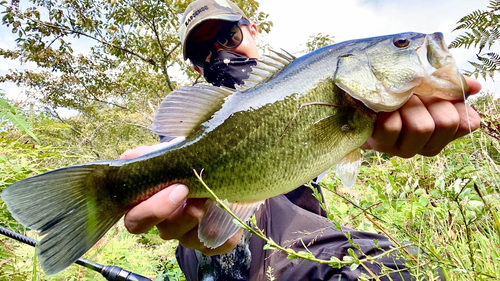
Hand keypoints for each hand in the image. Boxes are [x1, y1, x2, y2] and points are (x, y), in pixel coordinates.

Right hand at [120, 142, 241, 255]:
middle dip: (184, 214)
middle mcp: (168, 227)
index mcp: (149, 209)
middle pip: (167, 232)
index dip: (153, 209)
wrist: (219, 171)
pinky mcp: (215, 242)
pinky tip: (230, 205)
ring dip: (207, 215)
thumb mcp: (168, 155)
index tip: (178, 187)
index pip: (136, 222)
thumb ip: (149, 155)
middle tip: (199, 193)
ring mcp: (190, 237)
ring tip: (217, 193)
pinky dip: (227, 224)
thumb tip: (131, 158)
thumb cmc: (187, 164)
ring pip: (194, 237)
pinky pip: (220, 242)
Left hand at [362, 77, 481, 157]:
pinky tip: (381, 107)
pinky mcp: (378, 144)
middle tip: (412, 93)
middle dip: (430, 100)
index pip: (468, 122)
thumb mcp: (425, 83)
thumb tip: (474, 87)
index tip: (437, 91)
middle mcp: (424, 145)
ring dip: (409, 105)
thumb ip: (449, 85)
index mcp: (441, 131)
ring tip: (396, 99)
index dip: (455, 102)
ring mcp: (400, 148)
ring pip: (422, 127)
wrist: (355, 93)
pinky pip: (392, 127)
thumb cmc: (395, 89)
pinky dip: (388, 112)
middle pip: (446, 122)